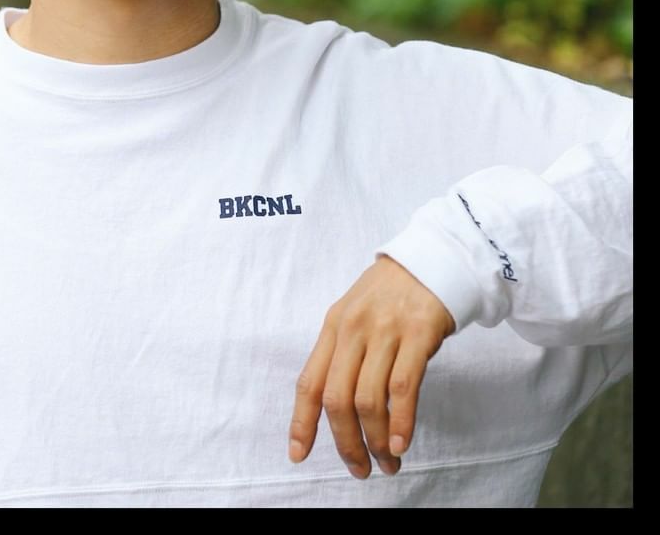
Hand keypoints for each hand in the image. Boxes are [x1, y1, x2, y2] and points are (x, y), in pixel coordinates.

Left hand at [288, 255, 455, 478]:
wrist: (431, 259)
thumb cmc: (390, 294)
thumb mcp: (355, 315)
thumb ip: (343, 353)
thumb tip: (331, 405)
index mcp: (333, 326)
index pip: (309, 381)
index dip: (302, 422)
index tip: (298, 454)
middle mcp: (353, 329)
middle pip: (337, 398)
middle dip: (345, 442)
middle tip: (360, 469)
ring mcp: (385, 330)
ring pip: (369, 399)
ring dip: (377, 440)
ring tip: (388, 462)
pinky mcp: (419, 333)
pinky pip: (403, 386)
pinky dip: (401, 421)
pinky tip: (401, 443)